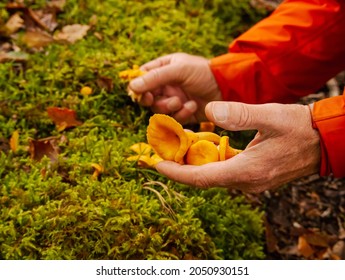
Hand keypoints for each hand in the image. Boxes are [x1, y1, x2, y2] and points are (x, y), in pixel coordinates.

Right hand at [129, 53, 221, 123]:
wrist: (227, 89)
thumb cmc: (203, 72)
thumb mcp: (179, 70)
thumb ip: (155, 77)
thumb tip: (132, 87)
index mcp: (163, 68)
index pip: (142, 77)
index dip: (138, 86)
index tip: (142, 93)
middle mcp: (166, 85)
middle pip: (147, 97)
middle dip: (154, 100)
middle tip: (157, 99)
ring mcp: (173, 100)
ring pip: (159, 110)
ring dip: (169, 107)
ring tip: (182, 101)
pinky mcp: (182, 114)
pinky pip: (173, 118)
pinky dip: (181, 114)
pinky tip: (192, 106)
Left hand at [155, 101, 320, 192]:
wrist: (323, 140)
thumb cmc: (299, 128)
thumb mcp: (271, 115)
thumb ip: (240, 114)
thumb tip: (209, 110)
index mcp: (246, 171)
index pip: (201, 178)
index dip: (176, 172)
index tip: (157, 164)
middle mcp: (246, 181)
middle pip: (204, 178)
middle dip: (181, 166)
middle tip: (163, 150)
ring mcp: (251, 180)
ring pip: (214, 174)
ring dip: (195, 163)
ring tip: (179, 146)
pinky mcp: (254, 175)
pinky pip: (225, 171)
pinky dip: (211, 160)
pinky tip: (205, 146)